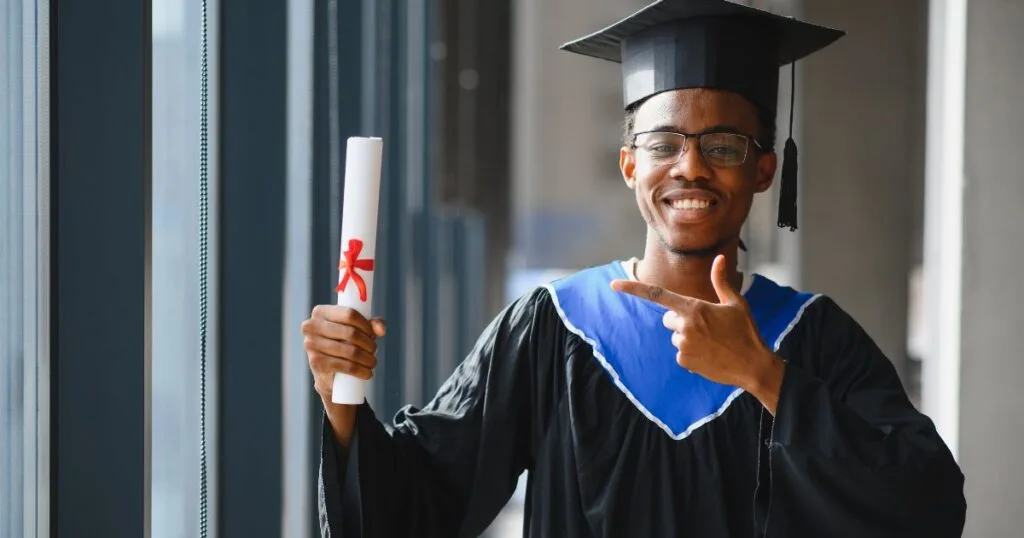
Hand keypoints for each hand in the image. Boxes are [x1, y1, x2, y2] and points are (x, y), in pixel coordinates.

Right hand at [301, 305, 385, 404]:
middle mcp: (311, 326)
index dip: (366, 325)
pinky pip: (345, 366)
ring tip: (372, 362)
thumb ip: (371, 324)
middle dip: (368, 343)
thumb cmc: (343, 344)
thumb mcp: (357, 329)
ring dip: (368, 358)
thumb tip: (381, 330)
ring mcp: (311, 345)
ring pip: (350, 351)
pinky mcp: (316, 363)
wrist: (327, 373)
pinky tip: (367, 373)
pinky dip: (361, 371)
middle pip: (351, 333)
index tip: (374, 334)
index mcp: (320, 312)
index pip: (350, 314)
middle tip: (374, 350)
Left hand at [610, 255, 783, 410]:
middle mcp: (684, 325)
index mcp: (694, 307)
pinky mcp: (684, 361)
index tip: (614, 284)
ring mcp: (683, 345)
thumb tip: (719, 258)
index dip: (633, 288)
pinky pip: (680, 353)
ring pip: (674, 336)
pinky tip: (709, 354)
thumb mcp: (735, 303)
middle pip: (668, 319)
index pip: (657, 295)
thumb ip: (721, 281)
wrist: (753, 365)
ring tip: (711, 342)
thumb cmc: (745, 331)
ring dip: (687, 337)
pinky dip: (691, 353)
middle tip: (706, 326)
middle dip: (681, 320)